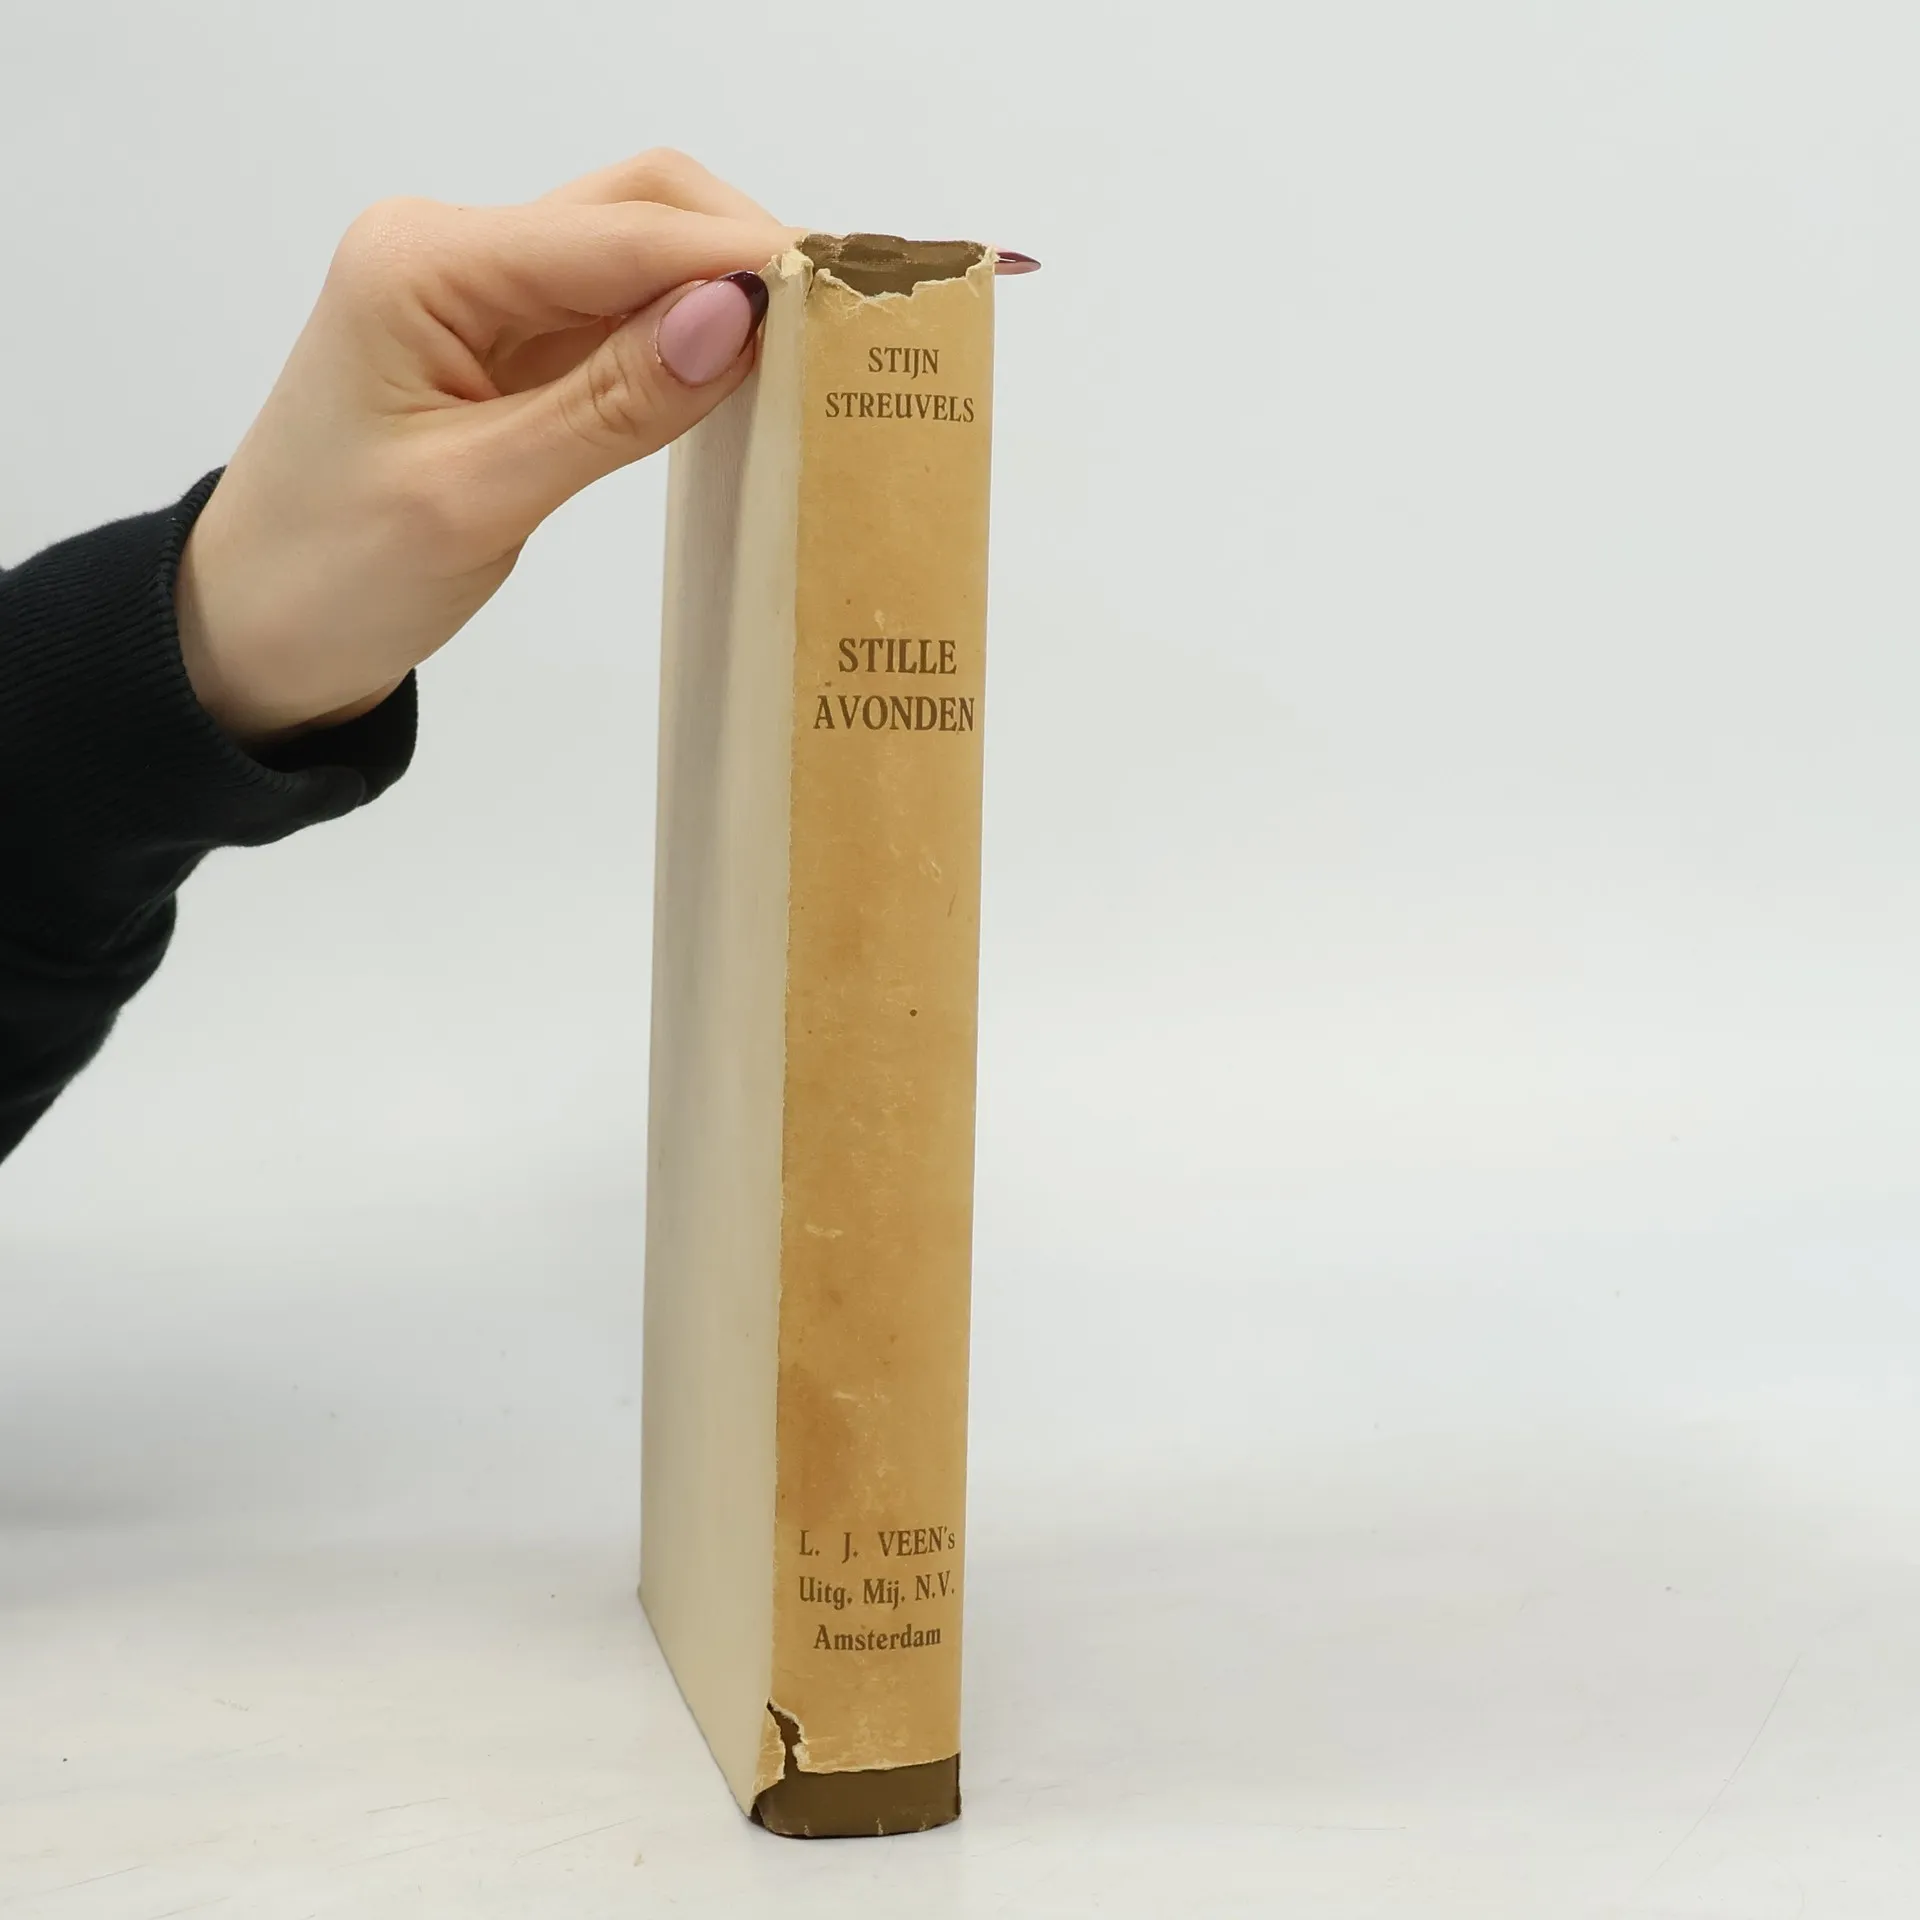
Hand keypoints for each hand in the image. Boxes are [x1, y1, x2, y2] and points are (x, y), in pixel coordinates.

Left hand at [174, 151, 796, 743]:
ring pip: (639, 256)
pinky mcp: (506, 349)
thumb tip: (732, 317)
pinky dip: (689, 337)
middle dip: (746, 253)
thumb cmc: (334, 577)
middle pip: (638, 207)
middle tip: (850, 331)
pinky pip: (620, 319)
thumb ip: (611, 404)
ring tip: (820, 354)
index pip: (619, 234)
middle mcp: (454, 254)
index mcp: (423, 266)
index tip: (853, 298)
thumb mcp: (477, 498)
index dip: (742, 256)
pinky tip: (750, 375)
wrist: (254, 633)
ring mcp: (482, 298)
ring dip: (727, 293)